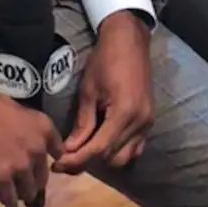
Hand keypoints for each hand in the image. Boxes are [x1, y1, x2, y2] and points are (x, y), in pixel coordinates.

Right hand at [0, 55, 60, 206]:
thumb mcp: (21, 113)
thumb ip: (31, 133)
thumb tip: (29, 150)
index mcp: (45, 130)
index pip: (58, 155)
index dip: (44, 161)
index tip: (36, 165)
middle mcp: (39, 149)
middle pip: (42, 179)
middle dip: (31, 181)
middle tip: (19, 182)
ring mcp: (22, 165)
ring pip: (28, 192)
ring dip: (18, 192)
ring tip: (8, 190)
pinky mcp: (2, 177)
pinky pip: (9, 198)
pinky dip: (4, 198)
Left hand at [57, 14, 153, 173]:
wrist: (129, 41)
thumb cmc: (104, 60)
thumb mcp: (88, 91)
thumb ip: (82, 124)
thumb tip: (70, 149)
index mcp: (124, 114)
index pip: (98, 148)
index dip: (77, 160)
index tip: (58, 165)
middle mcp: (140, 123)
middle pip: (112, 157)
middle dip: (88, 161)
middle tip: (66, 158)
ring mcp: (148, 124)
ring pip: (125, 156)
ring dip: (104, 158)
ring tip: (82, 152)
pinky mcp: (149, 121)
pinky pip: (135, 147)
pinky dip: (118, 150)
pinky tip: (102, 144)